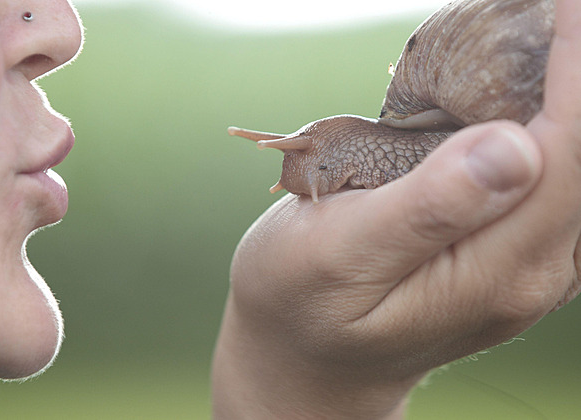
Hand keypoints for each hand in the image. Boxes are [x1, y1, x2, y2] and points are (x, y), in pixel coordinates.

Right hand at [212, 1, 580, 417]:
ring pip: (577, 162)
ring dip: (565, 92)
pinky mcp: (512, 252)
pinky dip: (549, 121)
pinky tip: (515, 93)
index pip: (571, 149)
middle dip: (575, 67)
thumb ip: (426, 209)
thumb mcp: (338, 256)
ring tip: (531, 35)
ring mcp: (530, 264)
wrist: (306, 360)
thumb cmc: (299, 302)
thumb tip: (517, 145)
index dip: (577, 62)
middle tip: (537, 14)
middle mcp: (533, 271)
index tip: (560, 0)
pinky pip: (556, 175)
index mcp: (494, 269)